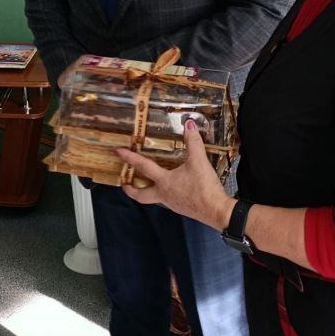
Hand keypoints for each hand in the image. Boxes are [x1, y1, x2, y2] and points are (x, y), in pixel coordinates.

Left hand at [115, 121, 233, 229]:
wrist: (217, 211)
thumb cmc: (204, 187)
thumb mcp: (199, 161)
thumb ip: (193, 142)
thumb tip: (189, 124)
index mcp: (164, 182)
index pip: (143, 167)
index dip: (129, 157)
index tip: (118, 151)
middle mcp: (164, 194)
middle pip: (141, 195)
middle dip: (130, 190)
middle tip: (124, 184)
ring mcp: (173, 203)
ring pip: (155, 198)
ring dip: (149, 190)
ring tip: (148, 182)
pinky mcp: (182, 208)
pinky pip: (168, 200)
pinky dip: (165, 193)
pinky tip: (173, 188)